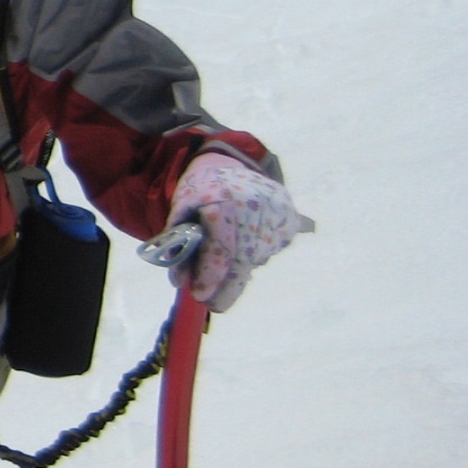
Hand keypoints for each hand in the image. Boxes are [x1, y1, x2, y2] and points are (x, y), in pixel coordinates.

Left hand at [167, 155, 310, 312]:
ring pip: (257, 258)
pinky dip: (254, 256)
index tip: (200, 295)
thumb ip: (176, 242)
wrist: (228, 162)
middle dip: (227, 288)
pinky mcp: (290, 218)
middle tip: (214, 305)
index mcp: (222, 201)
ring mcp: (277, 213)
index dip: (211, 274)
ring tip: (223, 270)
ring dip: (239, 272)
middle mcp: (254, 207)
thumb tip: (179, 282)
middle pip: (243, 259)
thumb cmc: (199, 189)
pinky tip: (243, 246)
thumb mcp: (180, 208)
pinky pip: (270, 249)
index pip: (222, 247)